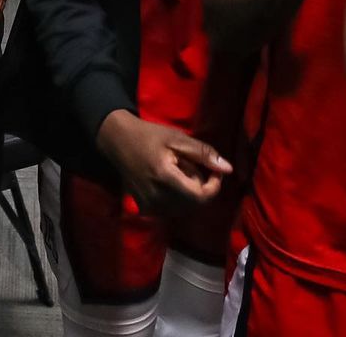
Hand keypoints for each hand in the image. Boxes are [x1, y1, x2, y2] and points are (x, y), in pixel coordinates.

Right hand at [96, 110, 231, 212]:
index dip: (214, 186)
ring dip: (187, 192)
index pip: (200, 197)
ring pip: (184, 208)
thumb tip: (228, 169)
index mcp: (165, 178)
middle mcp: (156, 197)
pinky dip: (176, 198)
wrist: (117, 141)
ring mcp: (149, 205)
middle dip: (198, 185)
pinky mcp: (144, 209)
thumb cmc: (148, 135)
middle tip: (187, 164)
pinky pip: (171, 209)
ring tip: (176, 171)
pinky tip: (167, 182)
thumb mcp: (177, 138)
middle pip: (194, 203)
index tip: (214, 171)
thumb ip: (203, 153)